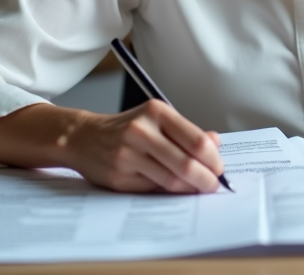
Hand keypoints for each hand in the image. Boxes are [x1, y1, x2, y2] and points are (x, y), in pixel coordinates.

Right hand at [66, 101, 226, 192]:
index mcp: (156, 112)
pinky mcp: (119, 176)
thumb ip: (186, 132)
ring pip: (171, 180)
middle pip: (187, 164)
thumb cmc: (127, 128)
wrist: (83, 137)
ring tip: (197, 188)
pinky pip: (153, 188)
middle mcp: (142, 131)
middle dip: (206, 179)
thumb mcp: (157, 119)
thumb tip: (216, 143)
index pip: (197, 141)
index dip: (214, 159)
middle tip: (213, 185)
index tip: (219, 169)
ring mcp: (128, 155)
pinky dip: (168, 191)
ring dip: (189, 188)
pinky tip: (173, 188)